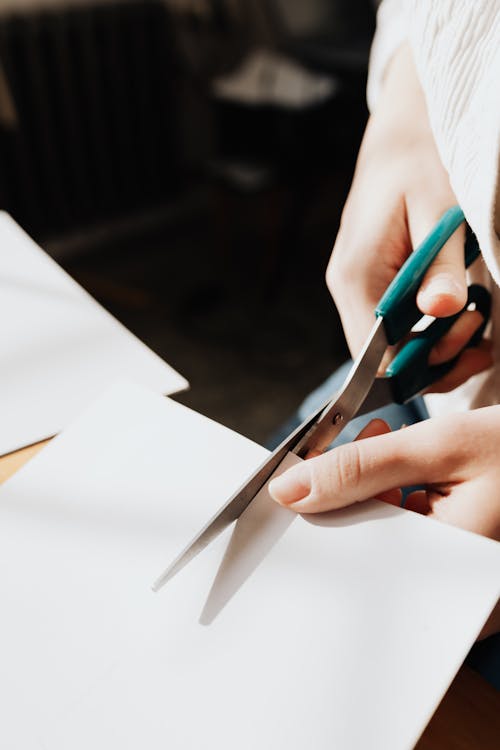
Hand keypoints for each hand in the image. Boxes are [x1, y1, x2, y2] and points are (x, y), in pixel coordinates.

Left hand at [269, 409, 499, 634]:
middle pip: (378, 546)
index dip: (330, 505)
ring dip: (386, 490)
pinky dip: (411, 500)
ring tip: (398, 449)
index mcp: (454, 572)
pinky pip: (424, 537)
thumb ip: (362, 468)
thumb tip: (292, 489)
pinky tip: (415, 468)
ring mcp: (467, 582)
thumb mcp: (440, 446)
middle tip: (364, 445)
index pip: (360, 550)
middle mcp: (461, 593)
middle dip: (362, 491)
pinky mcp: (470, 565)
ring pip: (399, 538)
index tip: (310, 473)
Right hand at [326, 43, 491, 389]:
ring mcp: (355, 285)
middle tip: (480, 326)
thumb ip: (440, 264)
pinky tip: (457, 309)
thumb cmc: (422, 161)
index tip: (469, 345)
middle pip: (382, 358)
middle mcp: (347, 287)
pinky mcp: (369, 280)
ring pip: (389, 345)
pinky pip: (393, 324)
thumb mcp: (441, 209)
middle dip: (436, 357)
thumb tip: (441, 312)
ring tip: (475, 315)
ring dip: (435, 344)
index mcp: (357, 276)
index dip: (422, 366)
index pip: (376, 356)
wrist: (402, 131)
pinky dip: (428, 328)